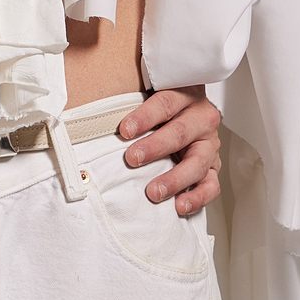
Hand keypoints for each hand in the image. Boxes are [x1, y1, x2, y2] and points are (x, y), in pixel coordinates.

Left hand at [115, 84, 222, 215]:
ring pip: (197, 163)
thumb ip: (126, 96)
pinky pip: (211, 185)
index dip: (145, 117)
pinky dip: (197, 197)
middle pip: (179, 133)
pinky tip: (179, 206)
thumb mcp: (148, 93)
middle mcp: (201, 119)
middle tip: (132, 159)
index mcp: (185, 95)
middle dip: (155, 147)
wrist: (188, 112)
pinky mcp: (212, 167)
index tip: (124, 130)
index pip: (165, 104)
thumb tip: (87, 98)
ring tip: (154, 192)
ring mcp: (209, 145)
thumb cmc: (161, 107)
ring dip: (175, 179)